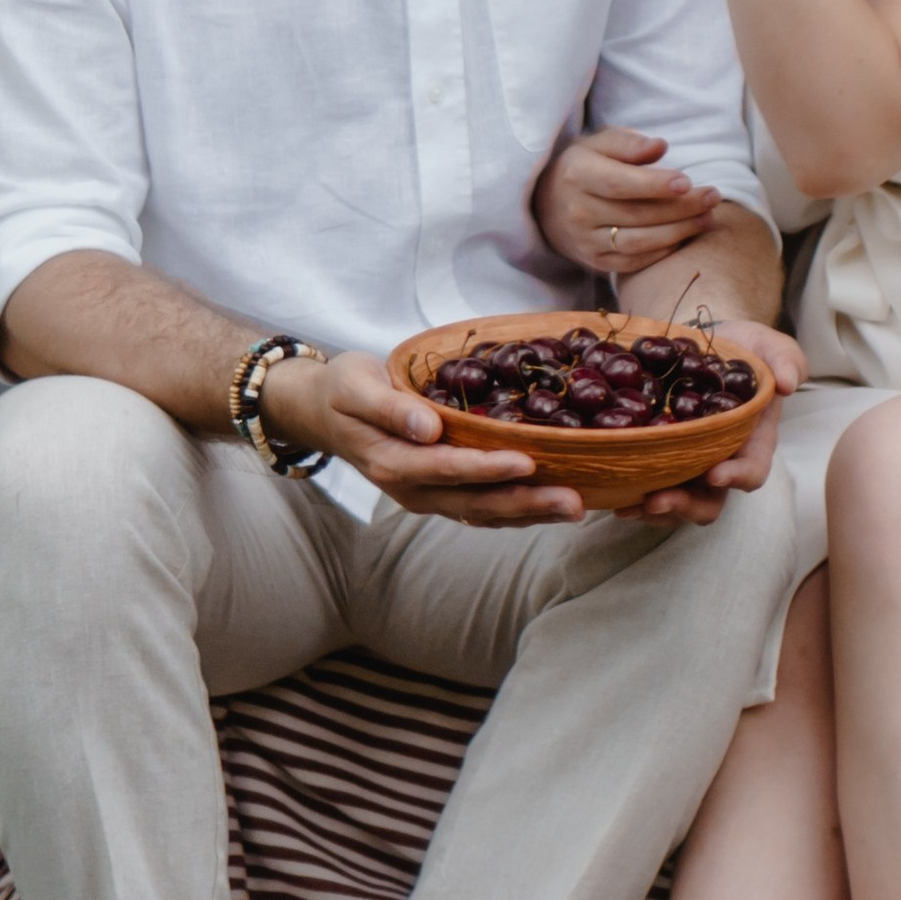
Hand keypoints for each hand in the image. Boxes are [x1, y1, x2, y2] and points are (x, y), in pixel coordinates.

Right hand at [262, 348, 585, 525]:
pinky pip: (484, 508)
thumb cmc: (343, 389)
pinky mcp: (441, 493)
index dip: (488, 468)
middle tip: (575, 501)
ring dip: (531, 514)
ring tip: (577, 508)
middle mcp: (412, 489)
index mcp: (392, 462)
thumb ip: (390, 407)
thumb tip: (428, 426)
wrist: (323, 411)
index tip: (529, 461)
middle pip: (475, 503)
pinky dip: (519, 510)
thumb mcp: (355, 386)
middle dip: (526, 504)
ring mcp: (428, 496)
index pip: (447, 468)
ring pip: (485, 513)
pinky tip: (554, 505)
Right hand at [535, 125, 722, 279]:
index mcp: (577, 175)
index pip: (620, 183)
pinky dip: (662, 252)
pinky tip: (684, 237)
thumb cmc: (582, 166)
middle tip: (713, 196)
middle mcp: (578, 212)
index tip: (687, 181)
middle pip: (636, 214)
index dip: (655, 185)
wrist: (544, 204)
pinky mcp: (594, 262)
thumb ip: (627, 142)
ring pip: (638, 242)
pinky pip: (633, 262)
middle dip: (680, 207)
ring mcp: (585, 241)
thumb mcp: (597, 143)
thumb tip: (660, 147)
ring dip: (678, 232)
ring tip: (707, 217)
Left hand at [627, 316, 805, 525]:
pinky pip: (652, 487)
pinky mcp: (663, 459)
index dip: (736, 477)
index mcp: (753, 441)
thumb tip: (788, 383)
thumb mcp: (770, 346)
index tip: (714, 474)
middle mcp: (722, 460)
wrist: (705, 340)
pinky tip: (613, 495)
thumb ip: (785, 359)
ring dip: (654, 509)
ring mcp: (691, 464)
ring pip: (678, 502)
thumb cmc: (743, 347)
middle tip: (657, 499)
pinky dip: (633, 496)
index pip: (752, 470)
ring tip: (627, 505)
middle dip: (685, 505)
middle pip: (711, 500)